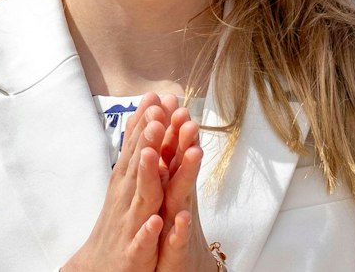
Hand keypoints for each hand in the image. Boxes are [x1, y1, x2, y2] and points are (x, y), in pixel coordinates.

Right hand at [62, 94, 175, 271]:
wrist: (101, 267)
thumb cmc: (120, 222)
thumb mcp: (128, 185)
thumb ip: (137, 152)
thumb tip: (145, 116)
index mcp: (129, 184)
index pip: (138, 149)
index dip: (147, 123)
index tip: (156, 96)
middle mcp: (128, 200)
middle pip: (139, 167)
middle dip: (148, 140)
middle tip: (157, 112)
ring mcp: (130, 226)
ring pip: (142, 199)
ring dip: (146, 175)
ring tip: (153, 154)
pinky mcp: (134, 255)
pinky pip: (142, 244)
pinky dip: (148, 232)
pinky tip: (158, 221)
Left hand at [156, 106, 214, 271]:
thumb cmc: (163, 234)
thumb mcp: (162, 197)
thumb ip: (165, 165)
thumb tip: (163, 129)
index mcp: (168, 189)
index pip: (169, 154)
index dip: (170, 127)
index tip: (170, 98)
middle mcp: (176, 204)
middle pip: (180, 168)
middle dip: (184, 142)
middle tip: (188, 115)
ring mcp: (178, 229)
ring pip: (182, 200)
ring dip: (187, 176)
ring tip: (192, 151)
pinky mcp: (176, 255)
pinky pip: (178, 243)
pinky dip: (180, 231)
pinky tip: (184, 219)